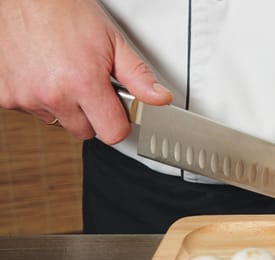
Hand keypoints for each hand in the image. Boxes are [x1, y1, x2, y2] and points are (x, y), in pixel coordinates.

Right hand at [0, 0, 171, 143]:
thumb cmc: (64, 12)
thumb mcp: (113, 42)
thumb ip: (139, 77)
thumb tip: (160, 98)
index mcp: (83, 83)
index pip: (113, 133)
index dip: (118, 123)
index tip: (117, 111)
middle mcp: (53, 95)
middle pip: (86, 131)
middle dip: (92, 114)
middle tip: (88, 85)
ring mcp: (26, 98)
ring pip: (58, 122)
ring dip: (64, 107)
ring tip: (63, 74)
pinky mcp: (6, 97)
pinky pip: (32, 112)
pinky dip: (39, 99)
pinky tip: (42, 75)